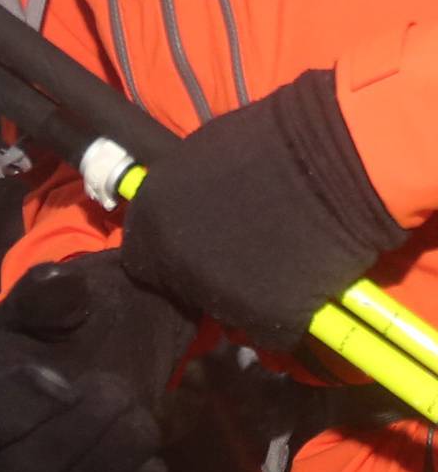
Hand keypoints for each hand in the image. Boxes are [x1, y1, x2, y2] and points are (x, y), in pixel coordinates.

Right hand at [0, 254, 187, 471]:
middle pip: (32, 469)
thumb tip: (63, 284)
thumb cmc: (57, 324)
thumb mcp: (44, 297)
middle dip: (83, 429)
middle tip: (119, 389)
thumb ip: (46, 290)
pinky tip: (149, 452)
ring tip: (138, 409)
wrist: (96, 351)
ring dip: (119, 453)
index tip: (63, 376)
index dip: (25, 402)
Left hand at [121, 69, 403, 351]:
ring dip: (248, 294)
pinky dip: (289, 312)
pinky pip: (272, 327)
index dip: (172, 256)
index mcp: (151, 222)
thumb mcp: (201, 159)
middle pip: (184, 288)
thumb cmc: (267, 143)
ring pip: (228, 310)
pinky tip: (306, 279)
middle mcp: (175, 264)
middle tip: (246, 253)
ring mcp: (219, 295)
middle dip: (208, 274)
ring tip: (281, 260)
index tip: (198, 247)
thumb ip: (181, 196)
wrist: (327, 162)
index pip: (144, 261)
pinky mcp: (264, 320)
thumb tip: (184, 214)